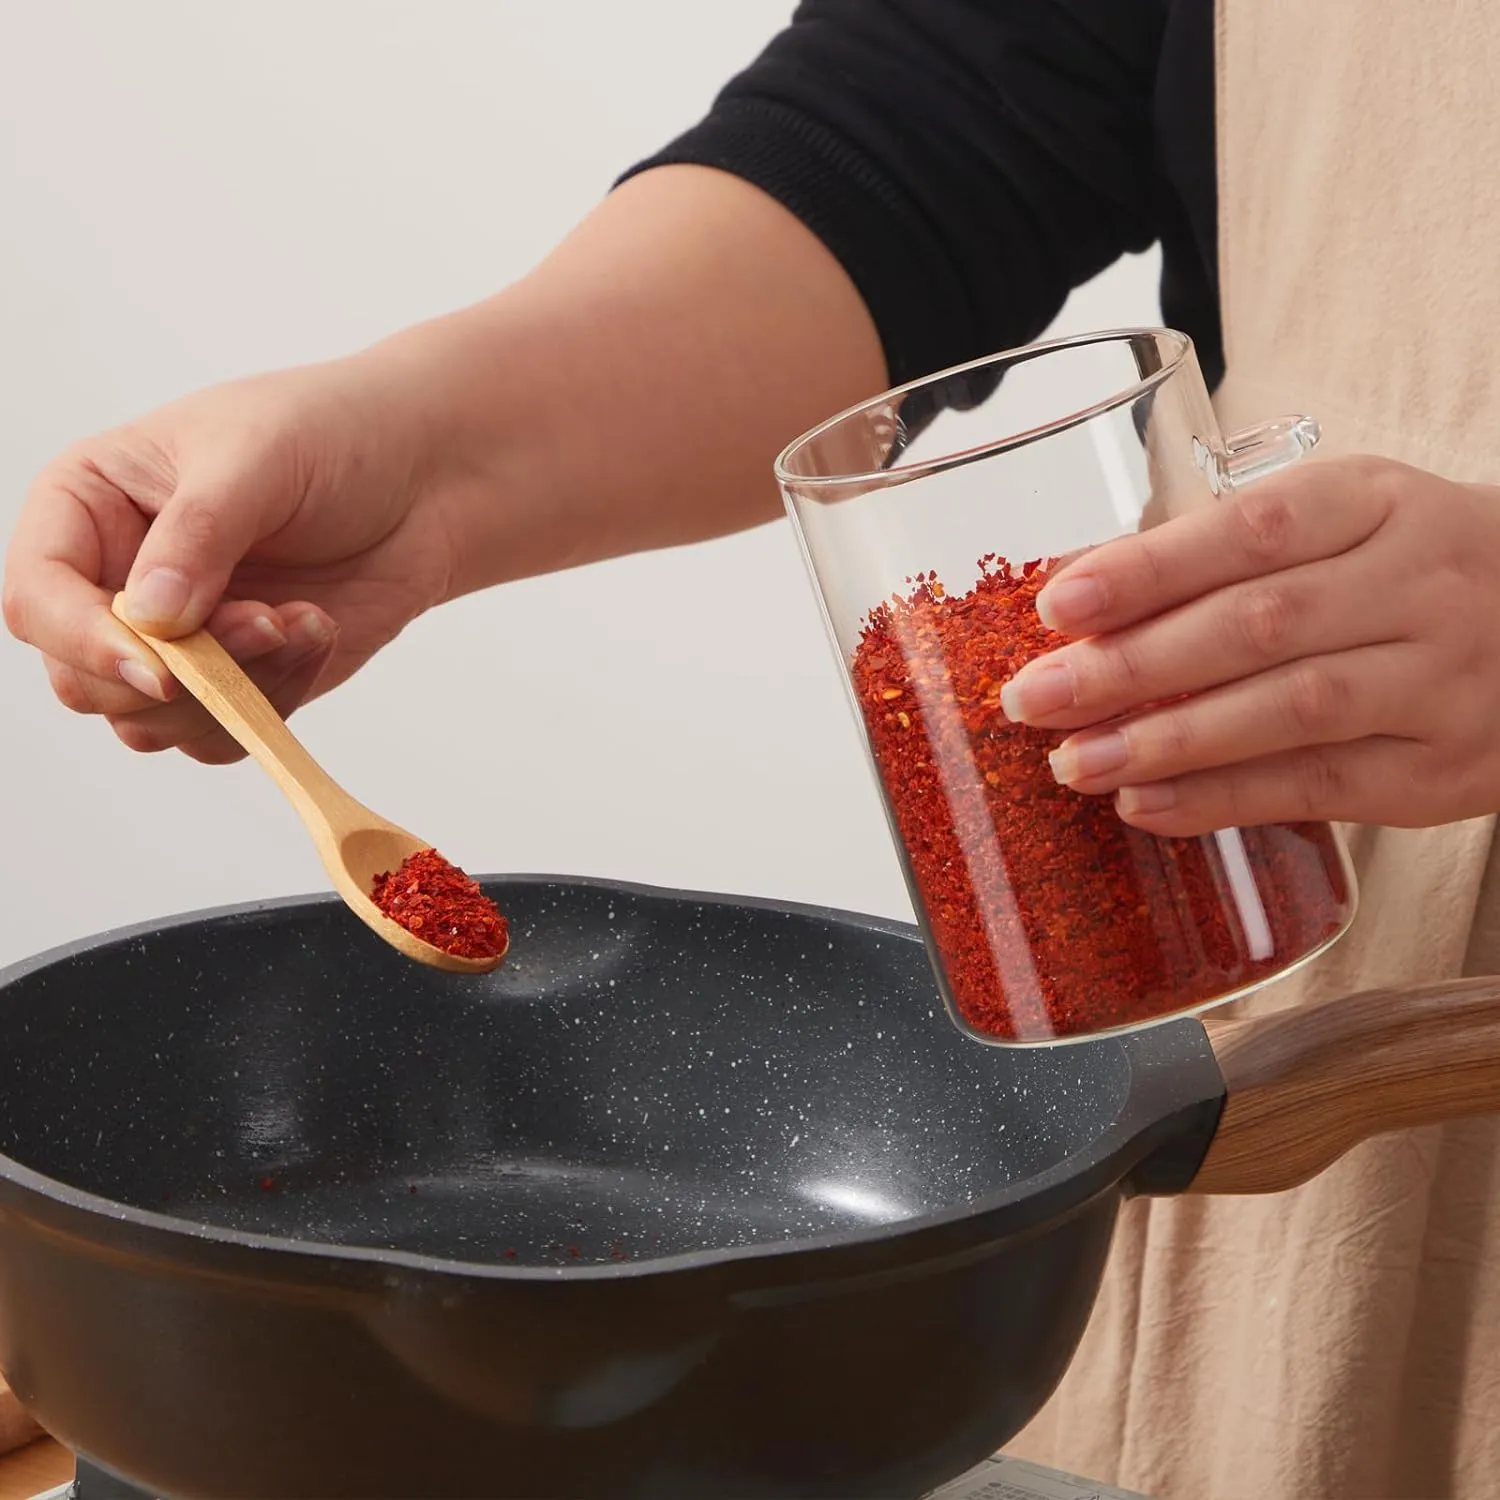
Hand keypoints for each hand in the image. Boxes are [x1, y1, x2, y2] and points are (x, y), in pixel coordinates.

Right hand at [4, 353, 462, 762]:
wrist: (423, 476)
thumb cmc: (330, 435)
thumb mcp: (255, 456)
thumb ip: (198, 535)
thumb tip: (151, 618)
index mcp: (87, 508)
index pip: (39, 598)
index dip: (85, 642)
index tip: (162, 666)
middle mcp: (114, 583)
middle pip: (86, 682)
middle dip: (179, 675)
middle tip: (266, 621)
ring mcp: (175, 641)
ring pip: (152, 723)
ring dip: (236, 690)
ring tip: (304, 619)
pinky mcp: (238, 679)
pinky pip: (224, 734)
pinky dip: (273, 703)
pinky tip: (317, 632)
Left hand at [997, 455, 1499, 834]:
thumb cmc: (1407, 570)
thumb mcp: (1342, 524)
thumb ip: (1227, 553)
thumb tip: (1080, 597)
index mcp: (1378, 503)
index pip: (1253, 528)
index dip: (1149, 569)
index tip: (1058, 604)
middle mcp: (1419, 585)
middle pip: (1258, 624)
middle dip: (1131, 665)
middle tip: (1034, 699)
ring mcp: (1440, 679)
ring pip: (1288, 709)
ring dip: (1165, 741)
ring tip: (1073, 763)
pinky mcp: (1442, 768)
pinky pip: (1320, 785)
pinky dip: (1222, 798)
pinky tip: (1146, 805)